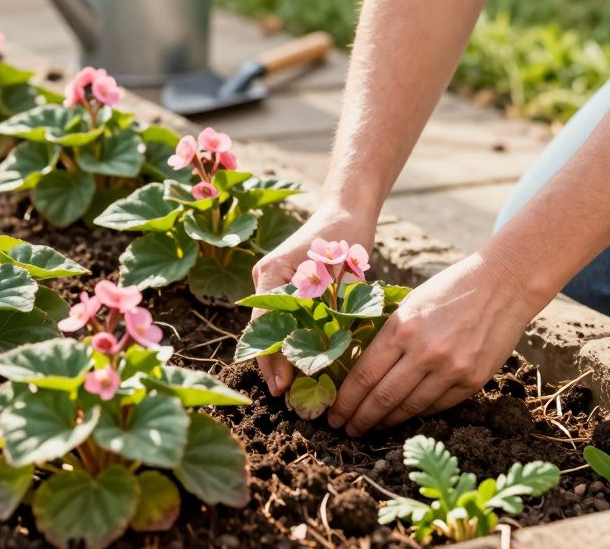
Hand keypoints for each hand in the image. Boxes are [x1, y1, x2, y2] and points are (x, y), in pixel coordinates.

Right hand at [251, 201, 376, 396]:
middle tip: (287, 396)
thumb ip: (328, 309)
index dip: (271, 358)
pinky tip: (301, 367)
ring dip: (282, 357)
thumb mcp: (338, 275)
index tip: (282, 386)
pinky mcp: (285, 289)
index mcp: (272, 273)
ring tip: (293, 389)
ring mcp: (272, 284)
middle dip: (274, 365)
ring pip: (272, 329)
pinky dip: (292, 343)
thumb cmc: (343, 239)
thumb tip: (325, 352)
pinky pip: (284, 321)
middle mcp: (266, 280)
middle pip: (263, 331)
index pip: (264, 324)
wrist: (346, 214)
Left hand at [327, 251, 546, 435]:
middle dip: (359, 418)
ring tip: (371, 428)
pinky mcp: (473, 380)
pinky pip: (438, 406)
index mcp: (402, 327)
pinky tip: (404, 416)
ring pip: (409, 408)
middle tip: (345, 430)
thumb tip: (361, 370)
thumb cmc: (450, 289)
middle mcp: (424, 352)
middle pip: (382, 398)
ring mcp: (451, 369)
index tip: (333, 414)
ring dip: (386, 422)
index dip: (345, 401)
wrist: (503, 284)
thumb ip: (389, 335)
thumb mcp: (410, 304)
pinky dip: (417, 413)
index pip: (364, 375)